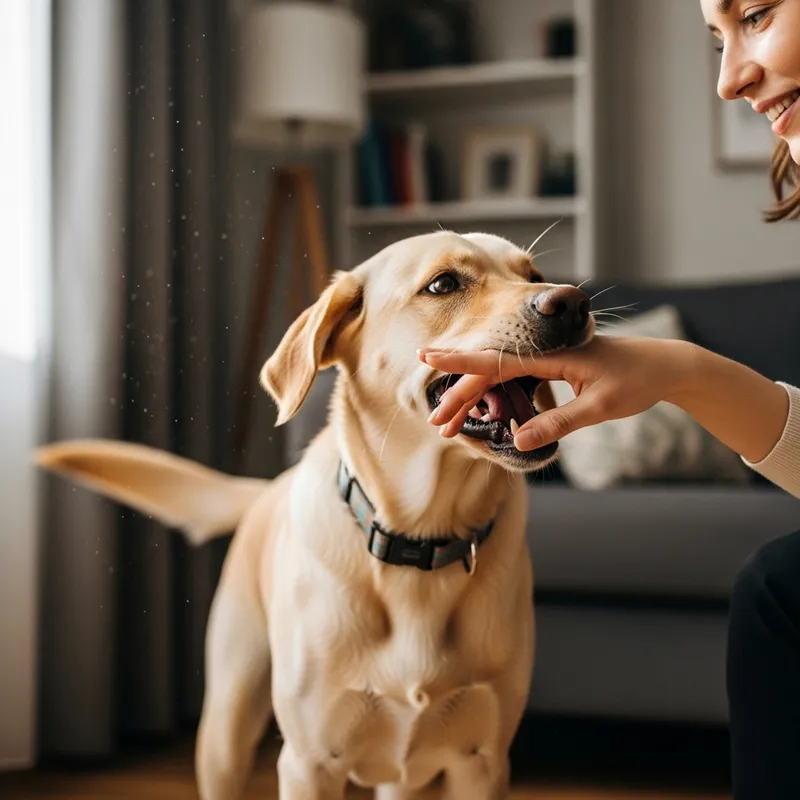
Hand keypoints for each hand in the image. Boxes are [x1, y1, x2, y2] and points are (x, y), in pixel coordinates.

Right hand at [419, 337, 697, 450]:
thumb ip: (558, 422)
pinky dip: (495, 395)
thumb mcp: (599, 407)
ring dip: (475, 399)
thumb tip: (517, 441)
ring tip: (451, 422)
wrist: (665, 366)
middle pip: (490, 373)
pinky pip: (516, 380)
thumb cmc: (637, 380)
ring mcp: (548, 360)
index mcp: (552, 355)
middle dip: (461, 396)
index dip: (460, 361)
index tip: (428, 358)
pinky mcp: (554, 368)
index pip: (496, 360)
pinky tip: (482, 409)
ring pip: (500, 378)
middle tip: (437, 423)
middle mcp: (544, 353)